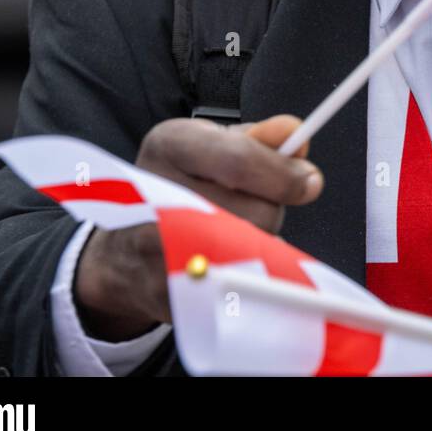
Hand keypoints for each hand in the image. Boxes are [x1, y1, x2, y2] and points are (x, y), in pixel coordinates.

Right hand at [73, 114, 321, 340]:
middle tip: (264, 204)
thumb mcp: (212, 144)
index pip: (240, 161)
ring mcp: (157, 250)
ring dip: (261, 242)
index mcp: (170, 145)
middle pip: (254, 212)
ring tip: (240, 228)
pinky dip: (245, 274)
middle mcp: (156, 194)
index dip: (284, 173)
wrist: (122, 248)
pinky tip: (229, 258)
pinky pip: (235, 287)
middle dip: (273, 209)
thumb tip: (298, 135)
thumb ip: (261, 139)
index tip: (310, 181)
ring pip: (251, 252)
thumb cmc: (180, 182)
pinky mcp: (167, 295)